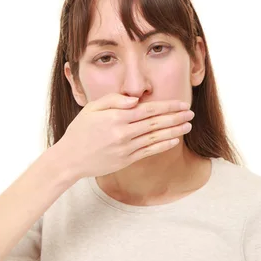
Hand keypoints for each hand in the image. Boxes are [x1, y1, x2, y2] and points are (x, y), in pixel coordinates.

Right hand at [56, 93, 193, 178]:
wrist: (70, 158)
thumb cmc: (80, 131)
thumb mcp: (91, 108)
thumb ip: (113, 100)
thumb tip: (135, 99)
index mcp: (116, 117)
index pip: (148, 109)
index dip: (167, 106)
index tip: (181, 103)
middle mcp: (123, 132)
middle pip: (155, 123)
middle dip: (176, 117)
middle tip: (190, 113)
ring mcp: (126, 148)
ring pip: (155, 137)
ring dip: (174, 131)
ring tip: (188, 126)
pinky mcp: (126, 160)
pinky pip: (149, 151)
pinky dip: (163, 145)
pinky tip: (174, 140)